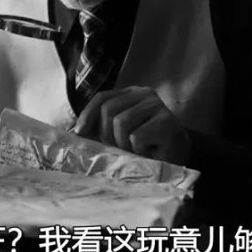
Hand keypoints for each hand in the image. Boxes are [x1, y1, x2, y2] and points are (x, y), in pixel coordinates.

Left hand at [73, 86, 190, 165]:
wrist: (178, 158)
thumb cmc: (145, 146)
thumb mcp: (118, 134)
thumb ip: (99, 127)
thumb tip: (73, 132)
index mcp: (131, 93)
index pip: (103, 97)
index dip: (88, 114)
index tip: (79, 133)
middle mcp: (145, 94)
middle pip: (109, 110)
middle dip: (107, 134)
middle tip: (119, 148)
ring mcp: (158, 106)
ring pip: (122, 123)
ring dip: (124, 145)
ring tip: (136, 151)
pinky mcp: (167, 123)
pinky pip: (137, 137)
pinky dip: (138, 150)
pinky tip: (149, 152)